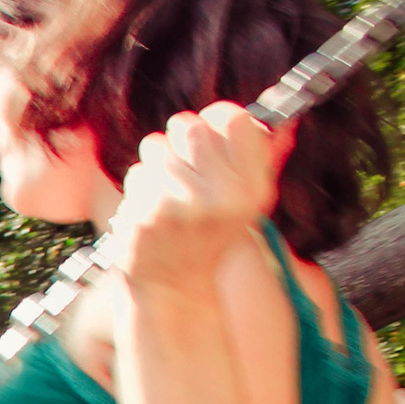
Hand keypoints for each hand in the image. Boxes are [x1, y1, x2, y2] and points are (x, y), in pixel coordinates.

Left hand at [101, 103, 290, 292]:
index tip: (212, 124)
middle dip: (180, 136)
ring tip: (167, 191)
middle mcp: (221, 197)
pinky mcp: (148, 214)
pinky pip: (138, 173)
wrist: (177, 287)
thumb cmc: (211, 237)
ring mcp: (182, 206)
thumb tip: (266, 117)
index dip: (218, 116)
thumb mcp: (246, 204)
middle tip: (182, 159)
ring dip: (158, 162)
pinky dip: (141, 186)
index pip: (234, 121)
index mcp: (251, 190)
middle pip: (190, 126)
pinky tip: (151, 210)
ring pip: (157, 145)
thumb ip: (255, 159)